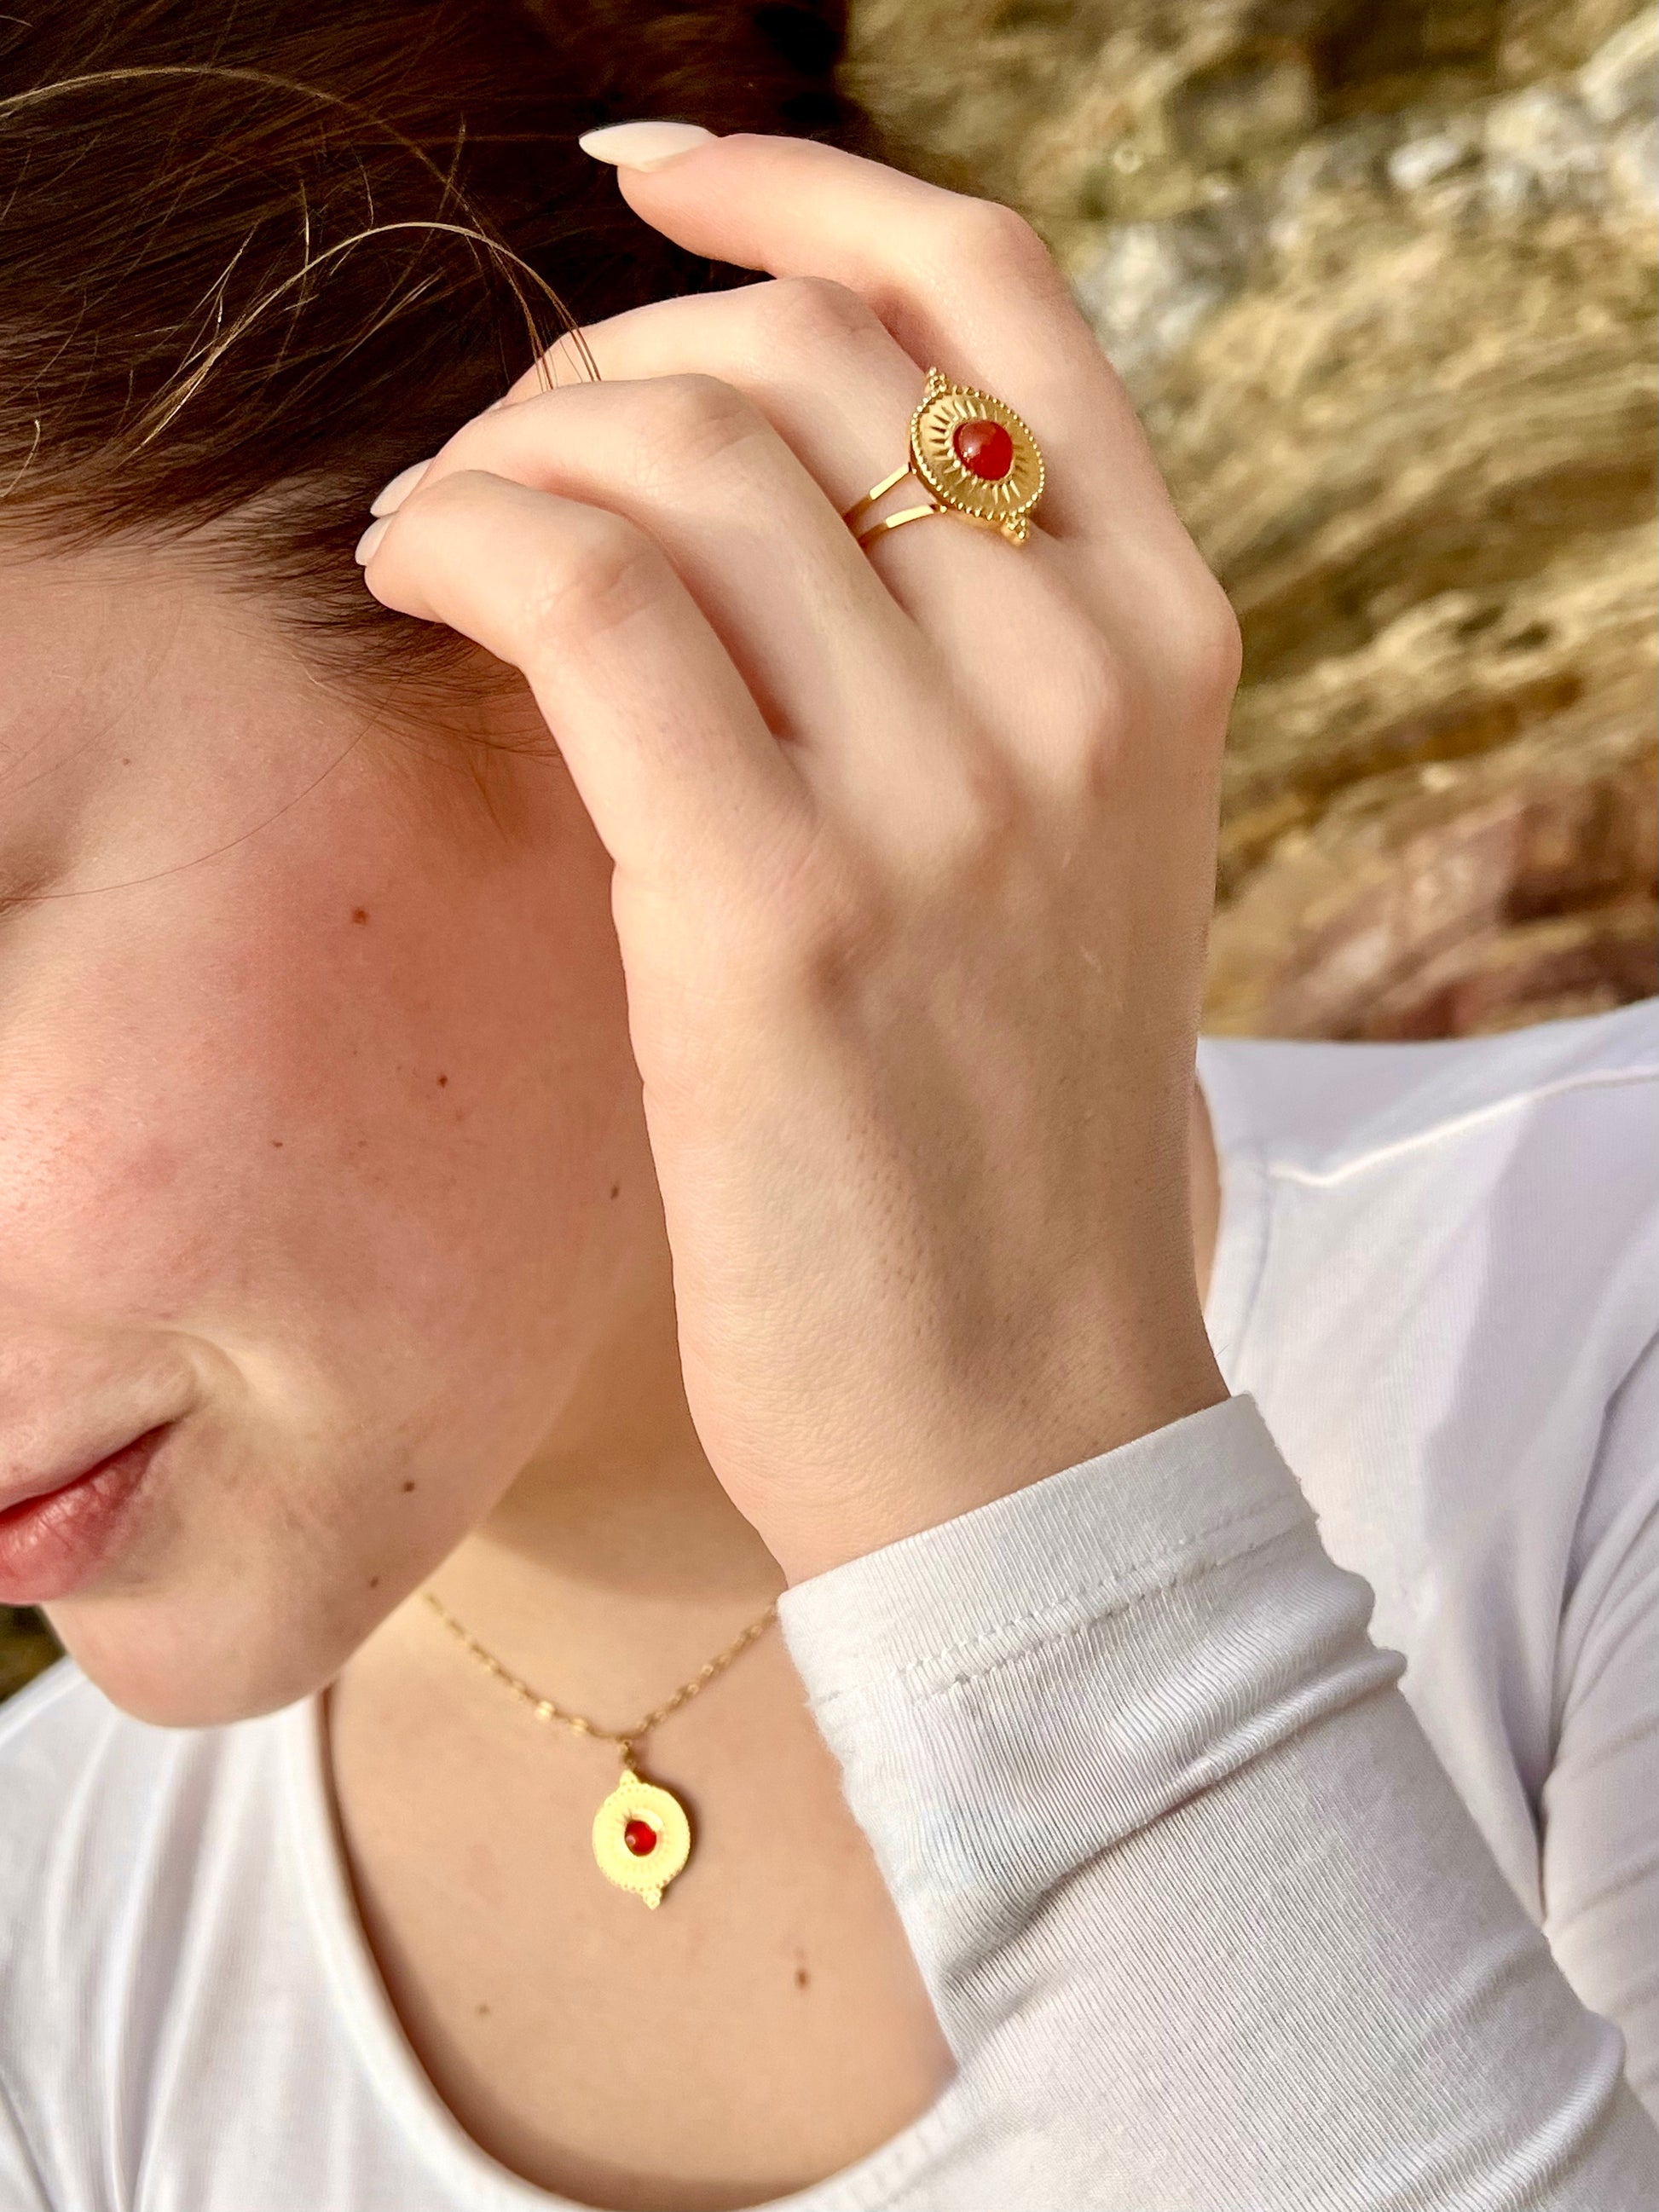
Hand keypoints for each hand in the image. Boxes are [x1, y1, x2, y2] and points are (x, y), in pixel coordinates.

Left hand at [358, 132, 1236, 1583]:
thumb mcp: (1054, 850)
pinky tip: (416, 572)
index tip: (652, 176)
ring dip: (508, 450)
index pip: (994, 297)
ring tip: (445, 536)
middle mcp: (1079, 682)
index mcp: (1161, 645)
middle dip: (605, 362)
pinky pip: (585, 598)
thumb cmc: (1004, 1139)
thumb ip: (962, 654)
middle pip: (791, 354)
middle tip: (521, 465)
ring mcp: (947, 793)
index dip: (804, 181)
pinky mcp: (782, 910)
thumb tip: (727, 477)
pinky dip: (464, 538)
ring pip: (675, 454)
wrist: (1024, 1409)